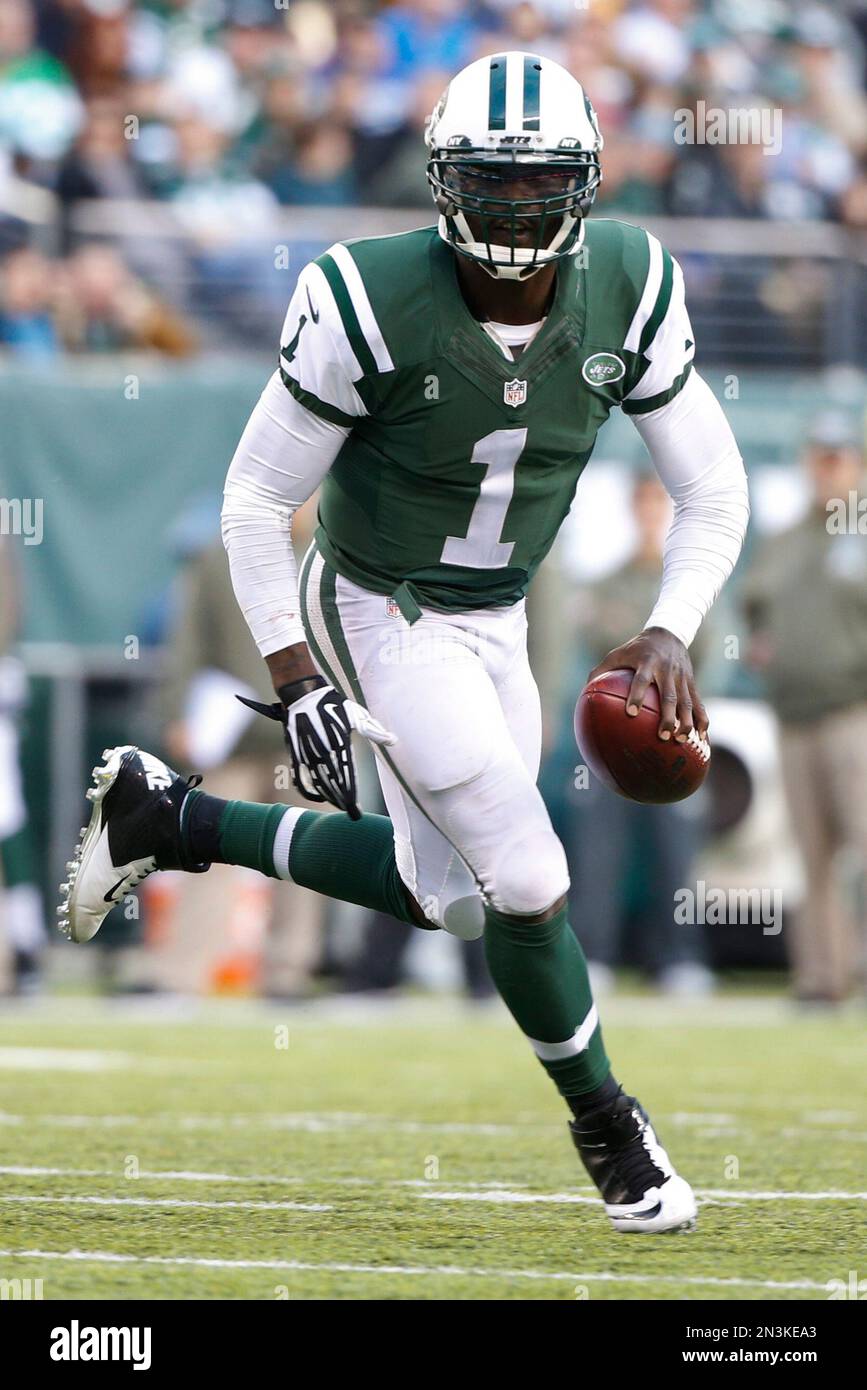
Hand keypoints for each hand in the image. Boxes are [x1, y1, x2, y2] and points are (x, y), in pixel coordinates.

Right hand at [237, 678, 395, 818]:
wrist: (302, 694)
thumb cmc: (332, 704)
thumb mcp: (356, 715)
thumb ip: (374, 731)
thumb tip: (393, 741)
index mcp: (339, 745)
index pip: (347, 778)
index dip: (351, 797)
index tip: (357, 811)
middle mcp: (323, 753)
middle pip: (333, 786)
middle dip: (342, 802)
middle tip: (351, 813)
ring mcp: (307, 755)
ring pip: (318, 784)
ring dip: (329, 797)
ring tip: (339, 805)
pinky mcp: (296, 754)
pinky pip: (300, 779)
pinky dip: (308, 790)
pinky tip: (317, 796)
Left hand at [587, 626, 707, 742]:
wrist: (668, 633)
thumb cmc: (636, 648)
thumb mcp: (617, 654)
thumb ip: (600, 671)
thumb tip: (583, 694)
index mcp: (646, 662)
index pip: (641, 679)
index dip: (637, 695)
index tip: (632, 712)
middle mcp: (666, 670)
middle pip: (669, 695)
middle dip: (667, 716)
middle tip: (662, 736)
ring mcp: (681, 677)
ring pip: (687, 701)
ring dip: (687, 721)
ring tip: (681, 740)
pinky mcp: (691, 682)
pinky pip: (698, 702)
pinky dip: (702, 719)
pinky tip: (702, 737)